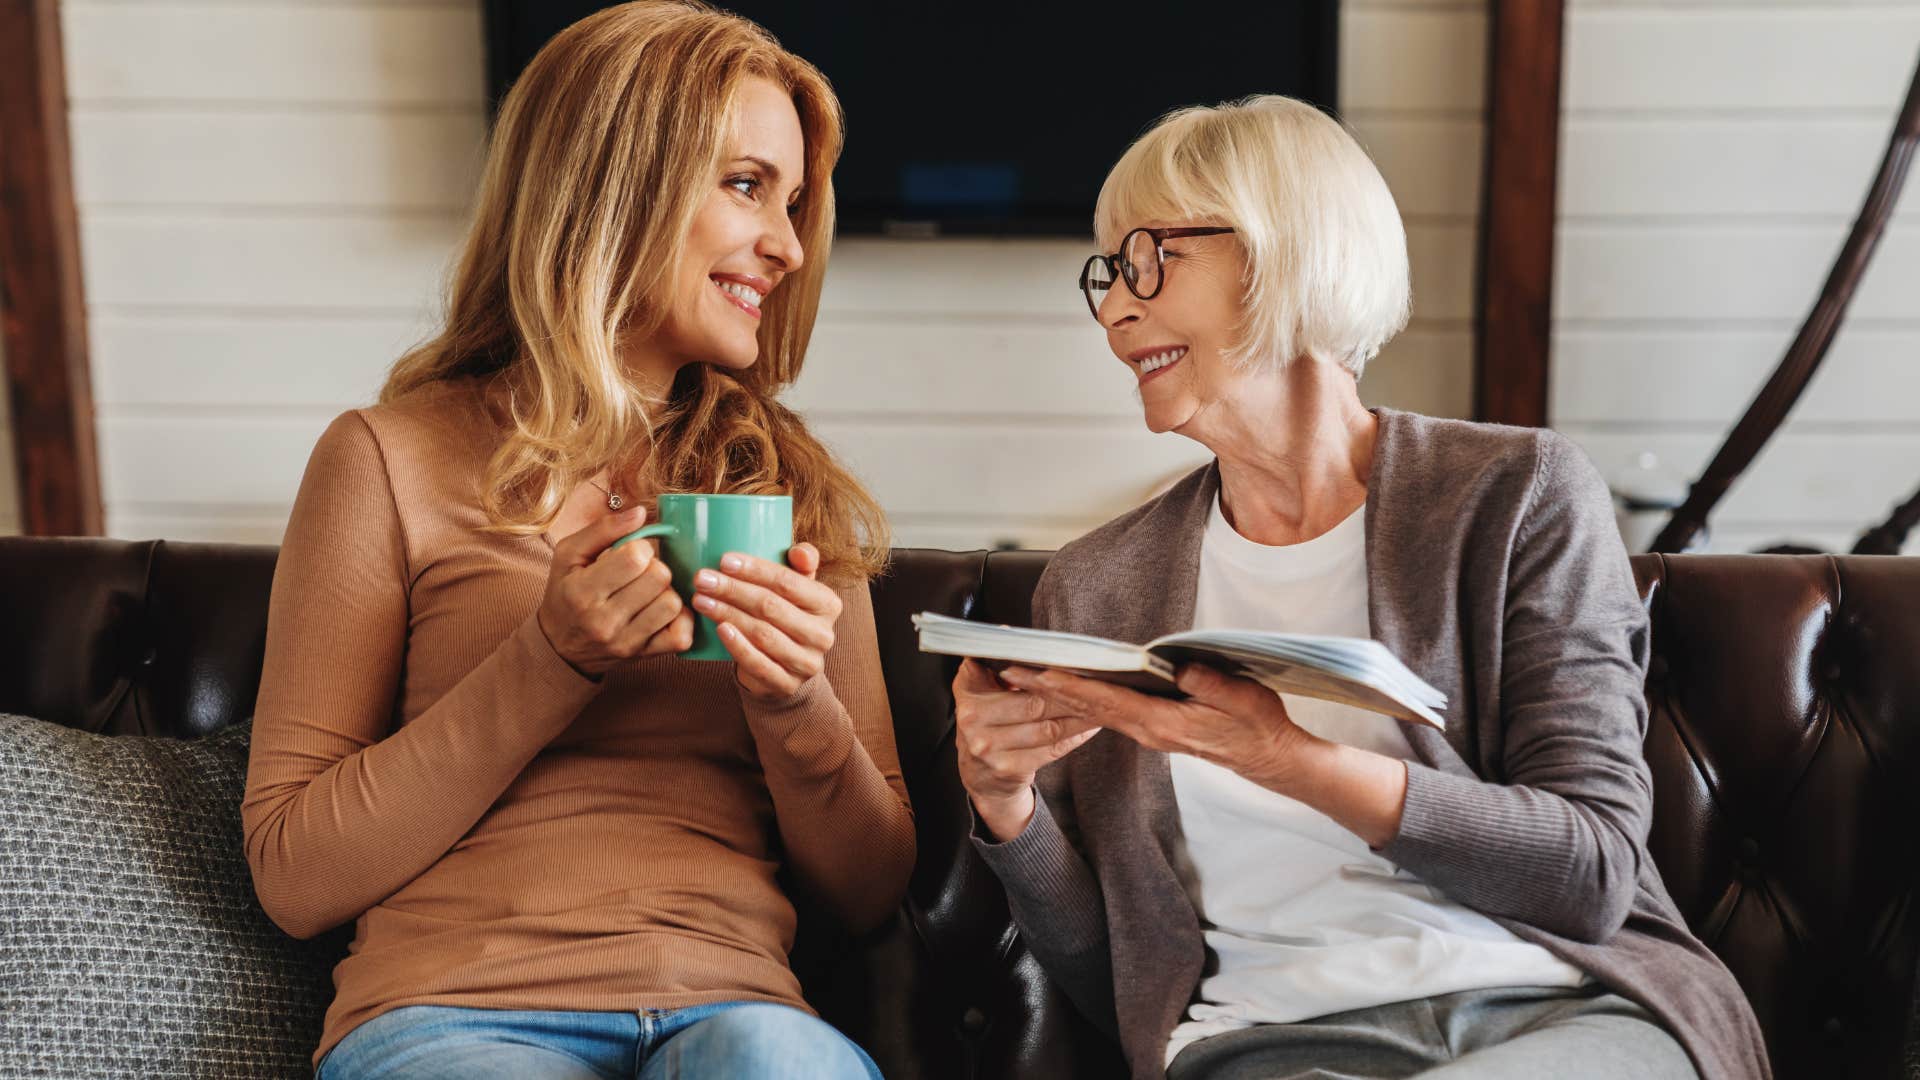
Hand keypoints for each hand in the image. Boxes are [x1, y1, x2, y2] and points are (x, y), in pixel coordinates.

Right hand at [537, 506, 695, 676]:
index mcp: (582, 592)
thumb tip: (641, 513)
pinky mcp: (644, 656)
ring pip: (673, 604)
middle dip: (655, 567)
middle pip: (659, 578)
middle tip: (641, 572)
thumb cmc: (565, 593)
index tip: (631, 554)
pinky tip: (664, 610)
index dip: (640, 548)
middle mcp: (604, 621)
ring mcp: (626, 642)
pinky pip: (681, 636)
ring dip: (667, 591)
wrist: (559, 647)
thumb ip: (603, 529)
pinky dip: (681, 619)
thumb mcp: (568, 555)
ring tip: (650, 591)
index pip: (635, 558)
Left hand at [690, 542, 843, 701]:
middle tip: (702, 579)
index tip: (724, 560)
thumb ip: (802, 564)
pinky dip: (737, 645)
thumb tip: (800, 552)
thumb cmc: (786, 617)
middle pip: (771, 606)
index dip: (755, 570)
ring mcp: (807, 662)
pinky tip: (719, 628)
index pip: (789, 582)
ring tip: (701, 600)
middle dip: (733, 590)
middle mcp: (823, 634)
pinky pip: (759, 663)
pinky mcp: (787, 684)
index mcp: (828, 604)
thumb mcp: (798, 588)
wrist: (786, 668)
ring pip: (762, 633)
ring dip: (727, 614)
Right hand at [952, 659, 1100, 840]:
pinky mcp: (1007, 768)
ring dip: (1079, 717)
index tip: (1067, 663)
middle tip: (1096, 686)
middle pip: (1034, 703)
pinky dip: (1075, 737)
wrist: (980, 774)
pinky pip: (1052, 749)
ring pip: (1047, 727)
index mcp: (968, 689)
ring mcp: (988, 747)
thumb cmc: (988, 721)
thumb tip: (1011, 632)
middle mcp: (972, 718)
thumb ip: (996, 662)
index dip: (1041, 670)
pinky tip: (1090, 726)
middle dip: (1069, 696)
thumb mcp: (980, 687)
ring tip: (1099, 705)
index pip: (1010, 673)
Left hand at [998, 663, 1314, 788]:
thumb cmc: (1258, 727)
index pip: (1107, 703)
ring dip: (1061, 694)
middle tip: (1013, 671)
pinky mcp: (1155, 730)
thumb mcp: (1241, 698)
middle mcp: (1149, 731)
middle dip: (1049, 689)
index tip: (1040, 672)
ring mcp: (1150, 733)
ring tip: (1027, 676)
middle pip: (1090, 708)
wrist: (1271, 759)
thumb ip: (1208, 683)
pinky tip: (1069, 689)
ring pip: (1095, 711)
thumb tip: (1176, 667)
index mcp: (1163, 724)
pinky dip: (1084, 700)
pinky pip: (1110, 714)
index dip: (1072, 686)